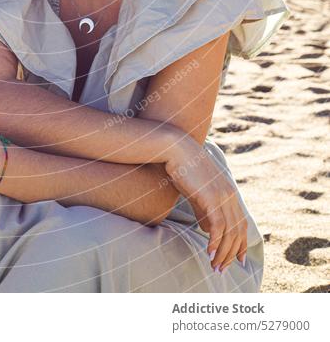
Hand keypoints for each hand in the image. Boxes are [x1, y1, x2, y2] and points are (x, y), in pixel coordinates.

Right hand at [162, 128, 247, 272]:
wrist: (176, 149)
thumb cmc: (183, 169)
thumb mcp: (197, 192)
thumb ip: (205, 210)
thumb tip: (208, 229)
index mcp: (230, 193)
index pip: (241, 224)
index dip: (241, 244)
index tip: (237, 260)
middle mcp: (230, 195)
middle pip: (238, 231)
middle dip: (231, 253)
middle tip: (221, 269)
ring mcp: (223, 195)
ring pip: (229, 232)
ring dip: (223, 252)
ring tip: (214, 266)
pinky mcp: (212, 197)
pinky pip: (218, 225)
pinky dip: (215, 241)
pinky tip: (209, 252)